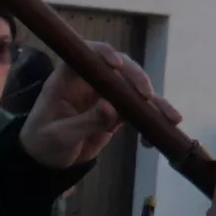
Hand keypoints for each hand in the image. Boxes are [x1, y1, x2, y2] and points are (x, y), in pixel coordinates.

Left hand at [23, 43, 165, 169]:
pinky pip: (139, 111)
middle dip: (137, 79)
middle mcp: (89, 82)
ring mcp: (105, 96)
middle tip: (147, 96)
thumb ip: (86, 121)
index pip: (85, 55)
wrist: (48, 162)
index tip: (117, 65)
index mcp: (67, 80)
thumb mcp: (60, 135)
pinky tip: (156, 138)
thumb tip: (112, 108)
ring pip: (135, 89)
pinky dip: (151, 122)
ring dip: (154, 103)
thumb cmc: (44, 144)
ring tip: (172, 118)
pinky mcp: (118, 112)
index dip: (102, 53)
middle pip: (119, 69)